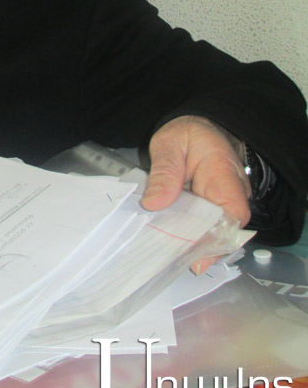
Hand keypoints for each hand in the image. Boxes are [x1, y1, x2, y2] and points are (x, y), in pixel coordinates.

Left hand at [141, 115, 251, 273]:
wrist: (197, 128)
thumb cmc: (187, 134)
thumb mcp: (169, 144)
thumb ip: (164, 172)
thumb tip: (154, 203)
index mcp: (222, 173)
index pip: (234, 212)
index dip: (219, 238)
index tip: (199, 255)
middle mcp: (229, 193)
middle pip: (222, 230)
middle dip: (199, 248)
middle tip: (171, 259)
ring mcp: (220, 203)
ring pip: (211, 232)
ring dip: (190, 244)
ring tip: (165, 255)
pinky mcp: (208, 208)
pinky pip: (200, 226)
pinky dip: (184, 236)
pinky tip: (166, 243)